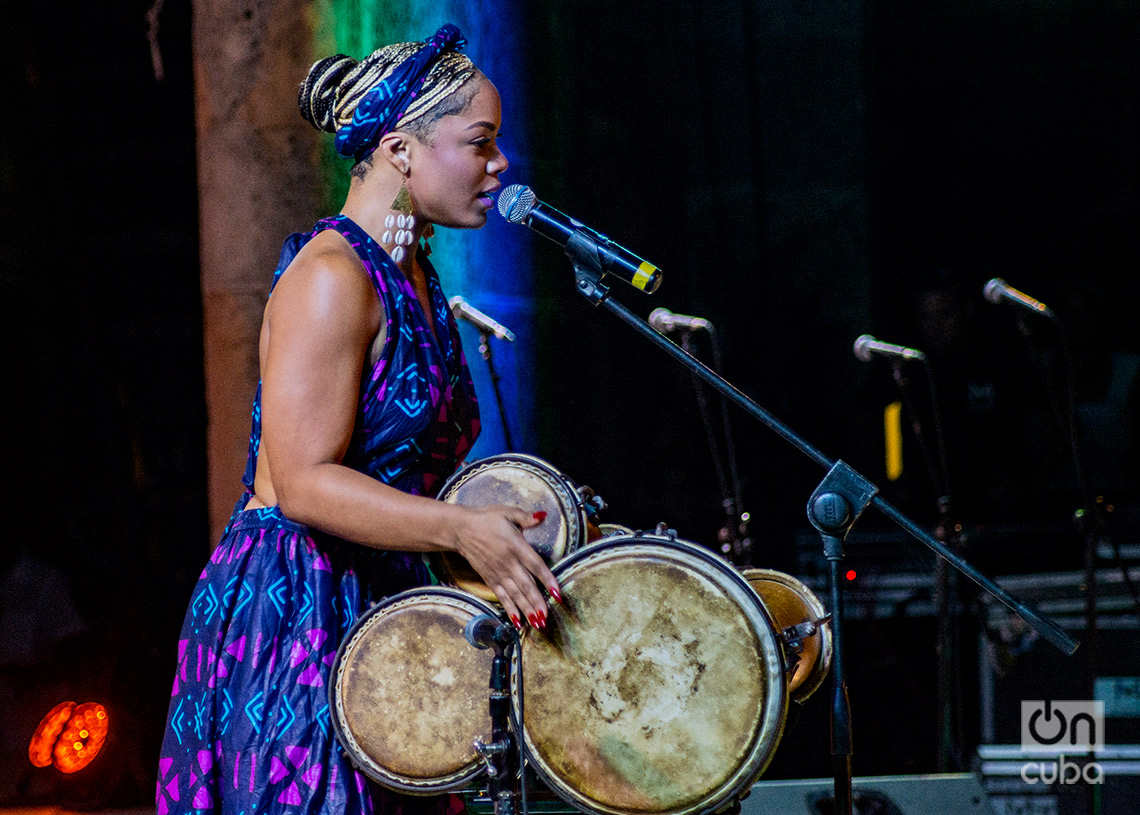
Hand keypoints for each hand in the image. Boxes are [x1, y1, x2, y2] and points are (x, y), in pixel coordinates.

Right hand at [451, 505, 560, 630]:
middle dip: (537, 602)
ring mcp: (498, 573)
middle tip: (547, 617)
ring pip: (515, 594)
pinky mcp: (490, 579)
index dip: (548, 579)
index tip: (558, 593)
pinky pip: (502, 596)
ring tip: (537, 623)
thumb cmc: (487, 519)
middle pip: (526, 585)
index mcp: (516, 546)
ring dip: (527, 609)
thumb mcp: (508, 512)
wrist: (461, 530)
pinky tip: (518, 621)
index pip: (536, 565)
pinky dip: (510, 609)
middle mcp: (508, 563)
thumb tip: (544, 515)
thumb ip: (527, 518)